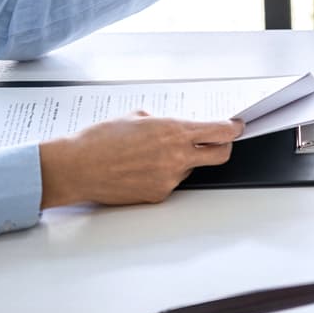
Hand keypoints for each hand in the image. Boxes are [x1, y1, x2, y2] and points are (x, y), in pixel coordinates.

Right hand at [38, 112, 243, 207]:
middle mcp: (177, 157)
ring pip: (189, 169)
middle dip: (223, 148)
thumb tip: (172, 126)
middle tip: (217, 143)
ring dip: (181, 161)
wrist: (76, 167)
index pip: (220, 132)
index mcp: (173, 131)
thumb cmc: (99, 140)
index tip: (237, 127)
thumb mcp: (134, 118)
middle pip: (220, 155)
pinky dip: (162, 175)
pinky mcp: (159, 195)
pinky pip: (171, 182)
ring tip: (150, 156)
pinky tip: (140, 170)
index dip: (233, 129)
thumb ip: (161, 121)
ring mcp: (169, 179)